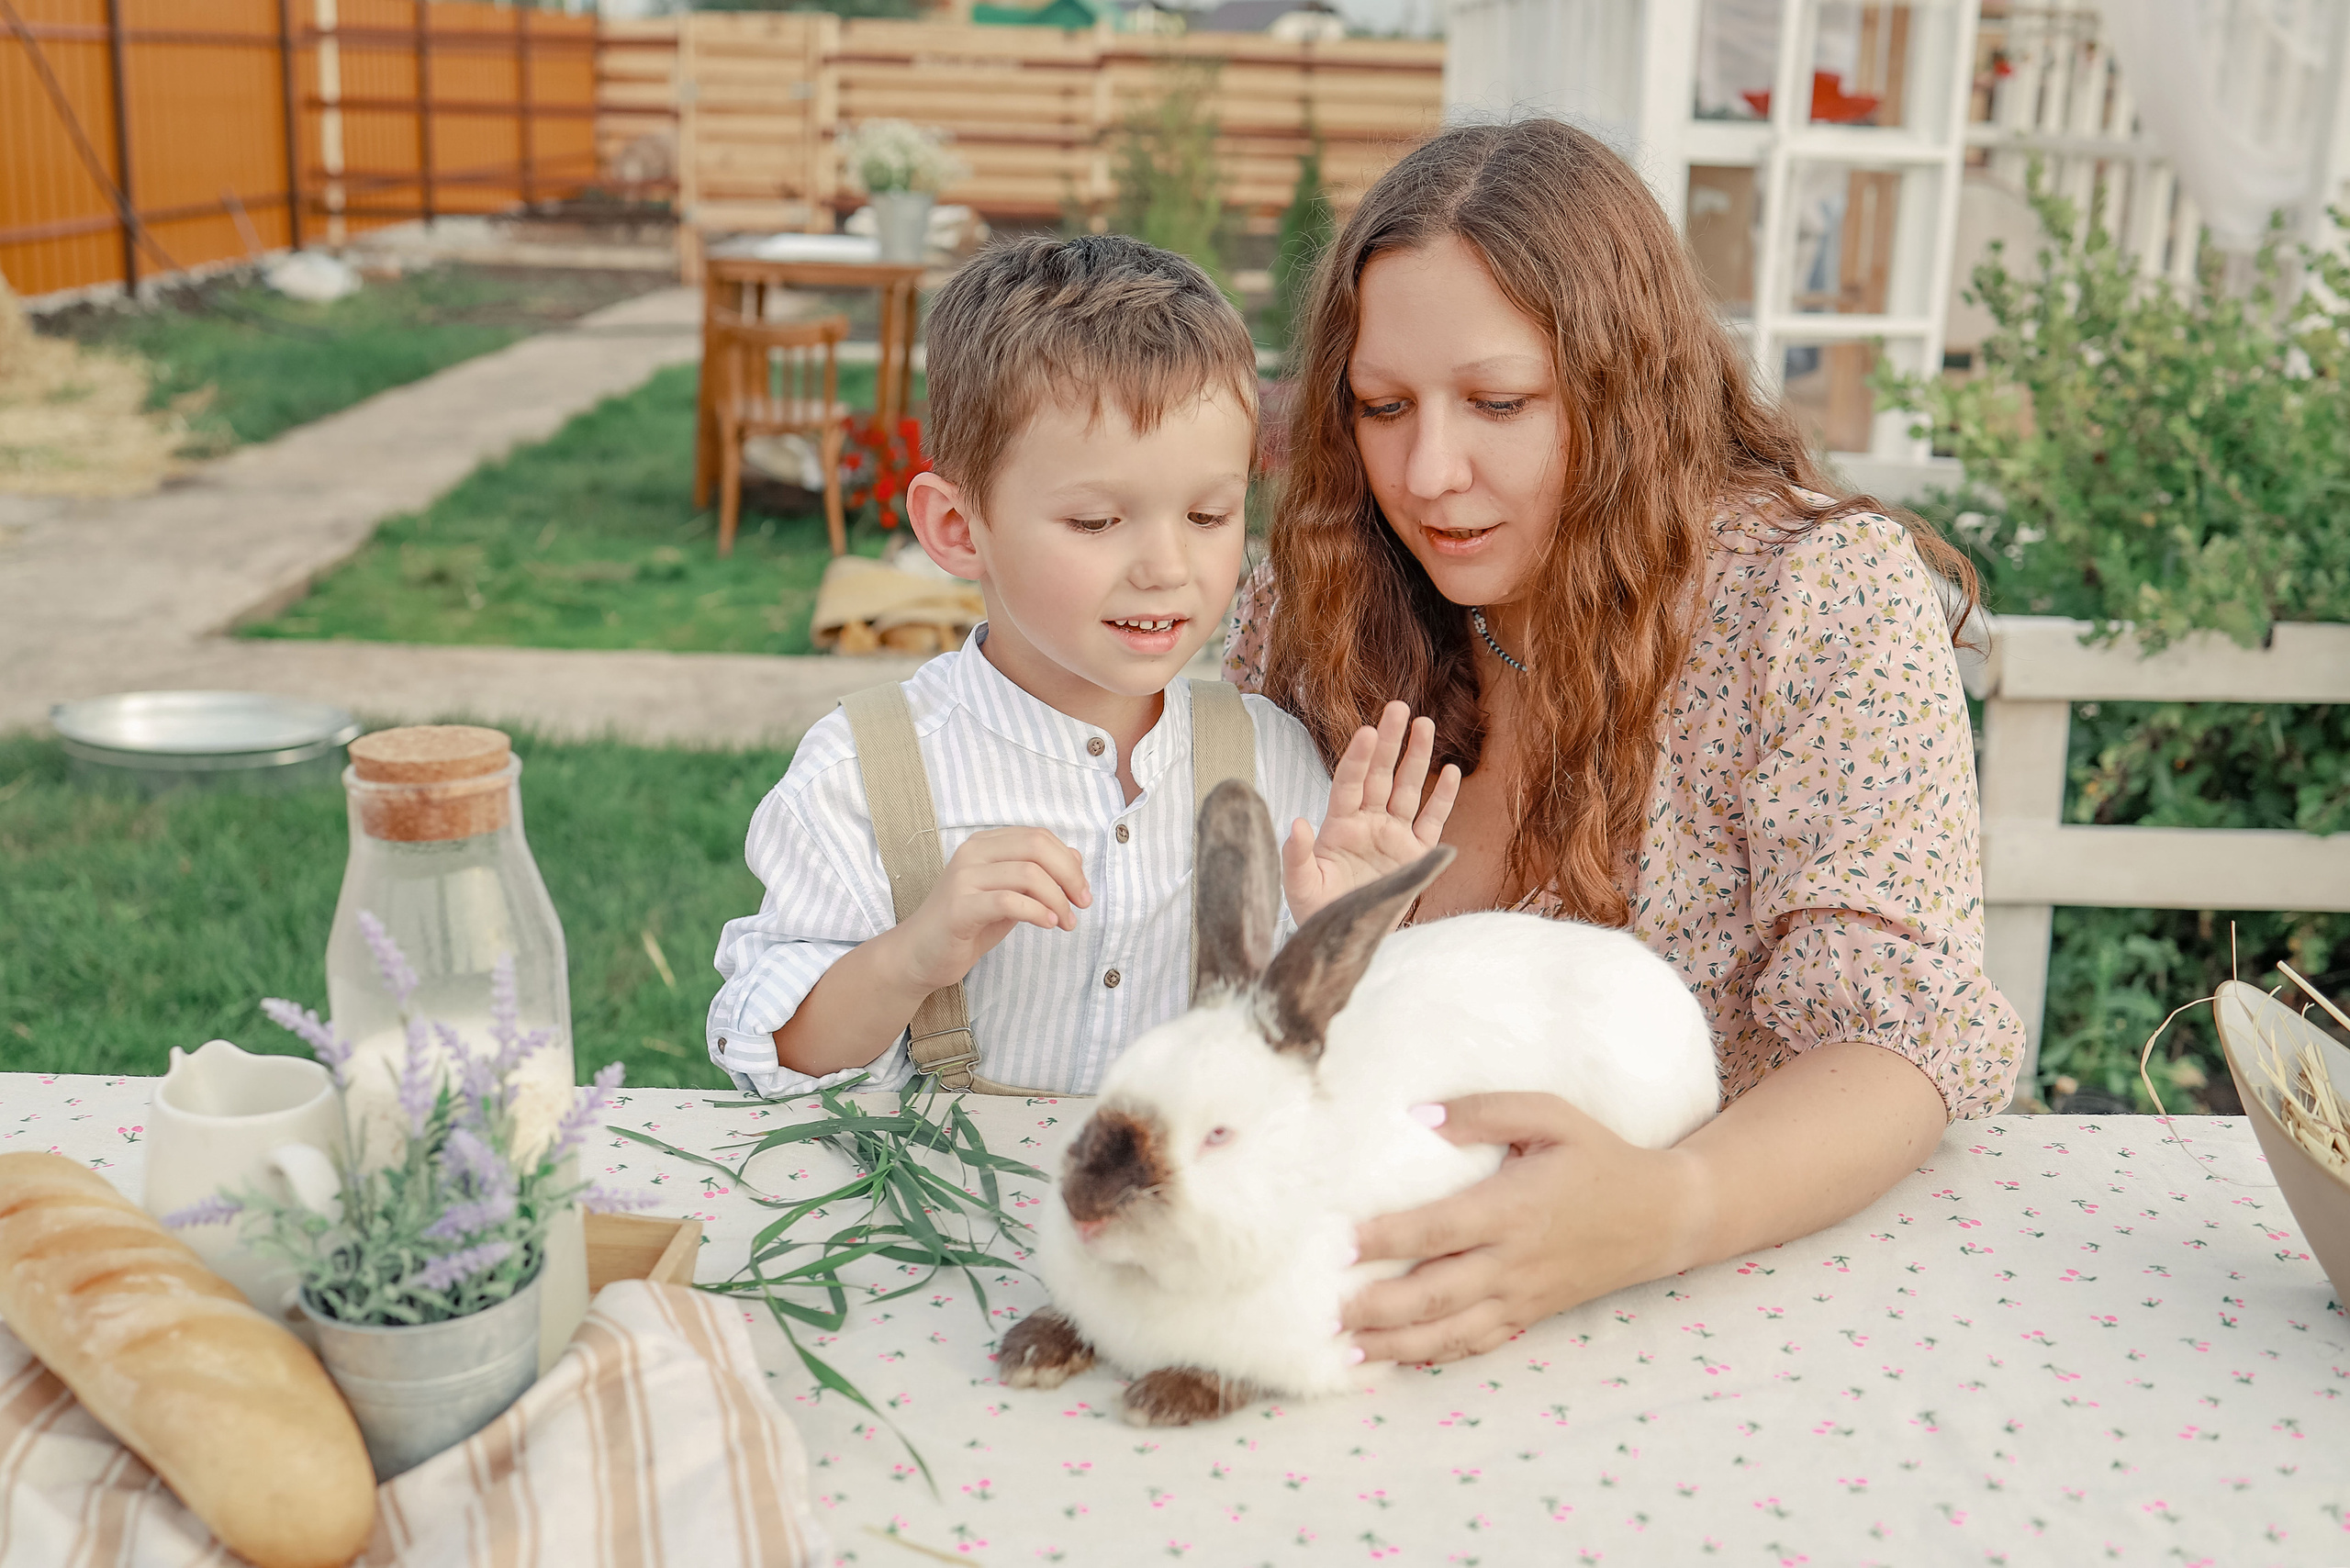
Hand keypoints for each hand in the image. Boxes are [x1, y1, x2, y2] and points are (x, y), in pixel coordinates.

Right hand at [883, 827, 1089, 994]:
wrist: (920, 954)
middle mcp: (972, 853)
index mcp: (984, 844)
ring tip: (1066, 922)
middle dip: (1069, 876)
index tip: (1082, 892)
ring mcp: (963, 878)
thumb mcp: (1008, 895)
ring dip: (1057, 900)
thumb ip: (1036, 875)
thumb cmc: (967, 925)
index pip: (1038, 837)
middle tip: (1082, 904)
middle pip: (1036, 847)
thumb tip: (1076, 858)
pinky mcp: (960, 906)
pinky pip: (1008, 900)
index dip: (1068, 862)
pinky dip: (1037, 912)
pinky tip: (1048, 925)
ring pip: (1027, 873)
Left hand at [1283, 701, 1461, 924]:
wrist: (1344, 940)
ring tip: (1425, 725)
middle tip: (1399, 707)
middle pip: (1381, 775)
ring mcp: (1394, 836)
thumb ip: (1295, 857)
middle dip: (1390, 741)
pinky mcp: (1417, 855)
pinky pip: (1433, 821)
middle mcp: (1368, 823)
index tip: (1367, 731)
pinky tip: (1451, 771)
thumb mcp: (1300, 887)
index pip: (1349, 782)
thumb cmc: (1316, 912)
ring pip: (1409, 789)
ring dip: (1417, 758)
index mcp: (1339, 825)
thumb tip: (1297, 823)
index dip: (1358, 758)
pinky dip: (1443, 798)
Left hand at [1340, 1093, 1703, 1364]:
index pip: (1440, 1229)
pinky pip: (1480, 1342)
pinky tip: (1401, 1359)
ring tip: (1349, 1349)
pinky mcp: (1531, 1314)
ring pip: (1452, 1331)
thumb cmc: (1598, 1156)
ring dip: (1398, 1344)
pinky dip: (1438, 1356)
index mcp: (1514, 1207)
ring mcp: (1523, 1295)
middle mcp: (1514, 1260)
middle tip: (1329, 1310)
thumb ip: (1485, 1111)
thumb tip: (1420, 1116)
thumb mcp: (1550, 1115)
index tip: (1344, 1242)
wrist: (1662, 1215)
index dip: (1390, 1238)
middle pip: (1436, 1294)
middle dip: (1380, 1307)